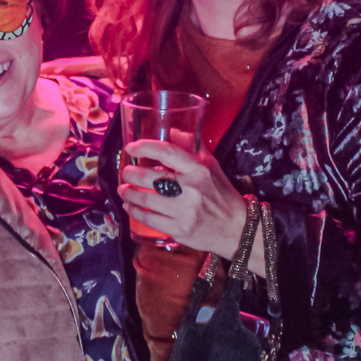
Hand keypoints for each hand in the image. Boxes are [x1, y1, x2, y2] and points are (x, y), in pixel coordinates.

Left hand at [120, 139, 266, 276]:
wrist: (237, 228)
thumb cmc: (221, 194)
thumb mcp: (211, 166)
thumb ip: (191, 147)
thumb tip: (172, 130)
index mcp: (199, 170)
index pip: (166, 151)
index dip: (144, 147)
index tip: (131, 148)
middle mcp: (191, 189)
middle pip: (149, 177)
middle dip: (130, 173)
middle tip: (126, 172)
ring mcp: (184, 211)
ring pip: (145, 199)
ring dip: (128, 192)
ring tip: (123, 189)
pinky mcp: (179, 230)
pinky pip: (149, 219)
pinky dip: (134, 211)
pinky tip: (130, 206)